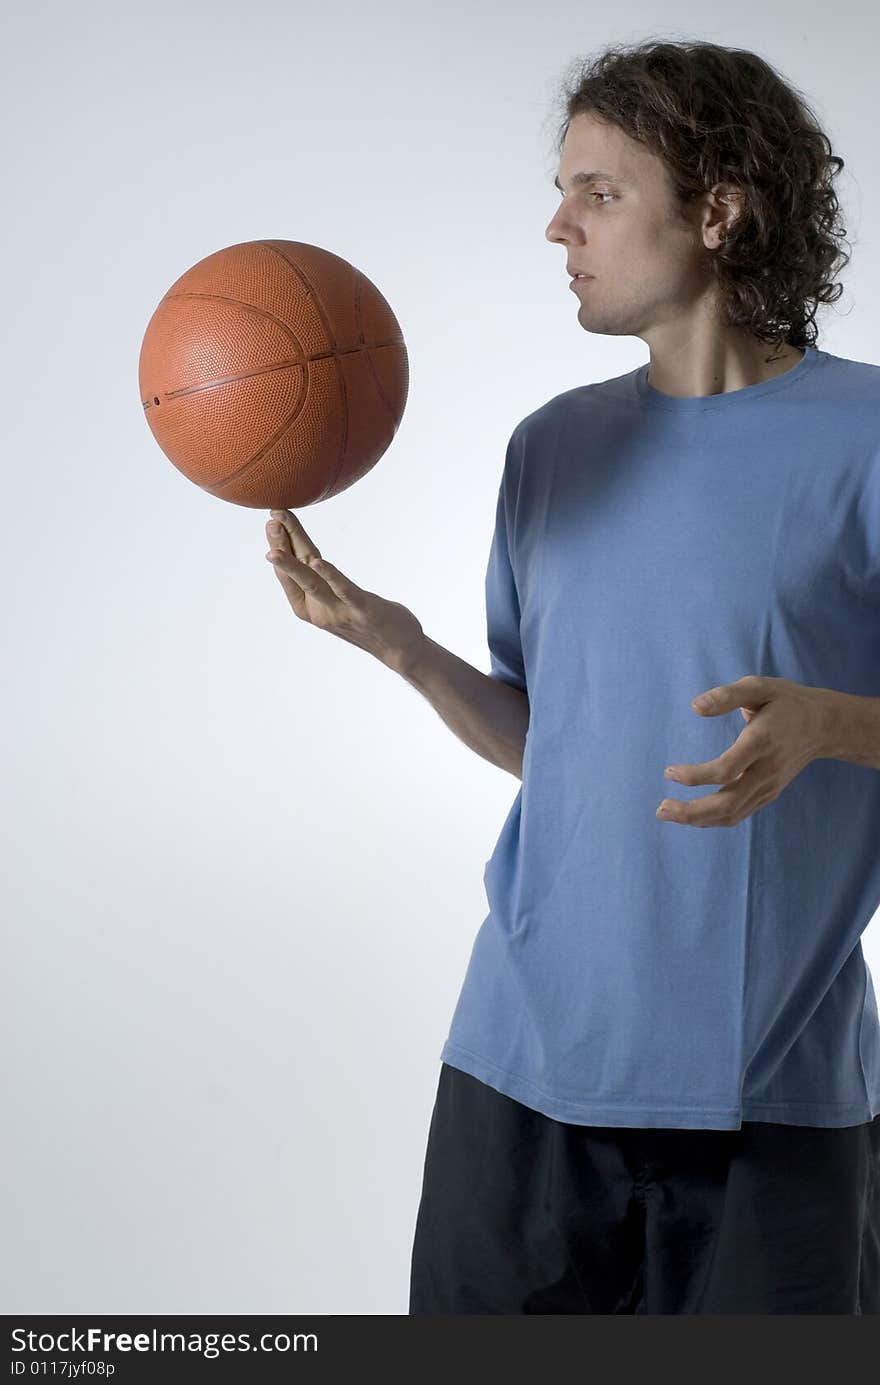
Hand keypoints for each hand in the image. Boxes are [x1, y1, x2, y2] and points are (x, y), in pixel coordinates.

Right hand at [263, 509, 424, 668]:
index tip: (272, 517)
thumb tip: (309, 557)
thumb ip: (322, 581)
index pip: (290, 572)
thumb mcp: (338, 600)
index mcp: (309, 607)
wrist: (399, 649)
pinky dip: (330, 575)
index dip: (280, 544)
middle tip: (271, 518)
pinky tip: (317, 562)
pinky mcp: (363, 611)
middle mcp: (319, 611)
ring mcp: (339, 612)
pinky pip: (344, 591)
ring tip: (274, 548)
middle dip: (281, 545)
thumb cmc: (368, 619)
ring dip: (291, 565)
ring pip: (311, 584)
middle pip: (296, 573)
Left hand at [656, 675, 829, 827]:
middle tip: (660, 809)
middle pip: (727, 803)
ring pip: (732, 814)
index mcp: (761, 743)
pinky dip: (712, 818)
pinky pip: (738, 813)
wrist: (823, 726)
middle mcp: (766, 770)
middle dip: (691, 812)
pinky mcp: (768, 794)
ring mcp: (769, 786)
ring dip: (697, 819)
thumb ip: (727, 695)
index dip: (695, 776)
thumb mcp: (758, 686)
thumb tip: (695, 707)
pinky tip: (690, 813)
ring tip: (666, 812)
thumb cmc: (784, 701)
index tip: (668, 772)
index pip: (726, 770)